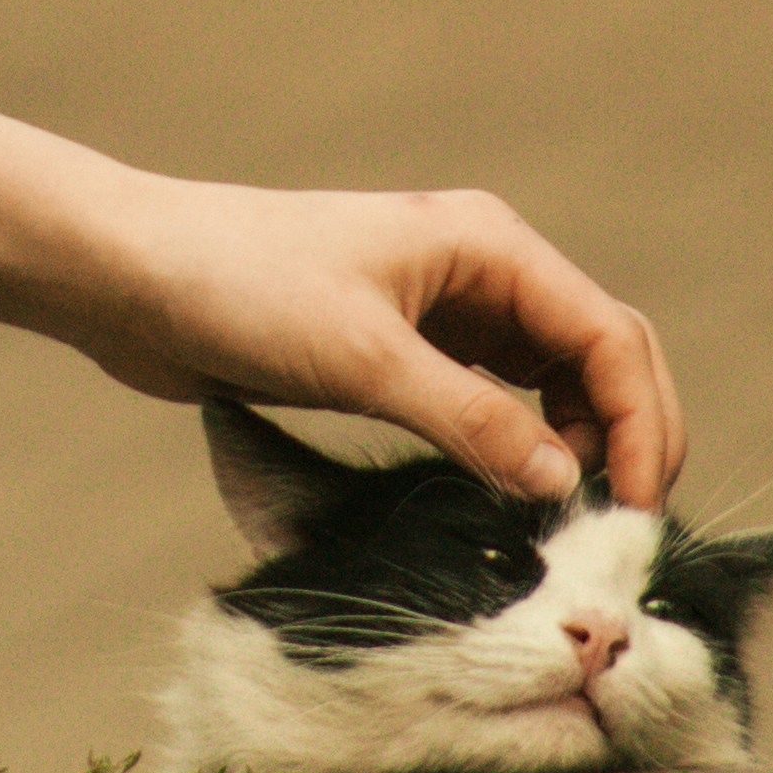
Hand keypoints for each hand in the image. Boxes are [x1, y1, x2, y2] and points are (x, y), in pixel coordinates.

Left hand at [0, 104, 681, 505]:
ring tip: (571, 522)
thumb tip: (561, 483)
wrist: (132, 277)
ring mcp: (440, 311)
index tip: (638, 510)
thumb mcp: (362, 357)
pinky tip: (510, 495)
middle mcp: (477, 271)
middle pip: (595, 355)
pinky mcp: (398, 351)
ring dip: (575, 443)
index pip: (607, 334)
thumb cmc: (240, 289)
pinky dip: (516, 445)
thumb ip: (470, 419)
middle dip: (626, 434)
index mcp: (486, 246)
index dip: (640, 423)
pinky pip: (490, 401)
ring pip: (548, 382)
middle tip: (626, 526)